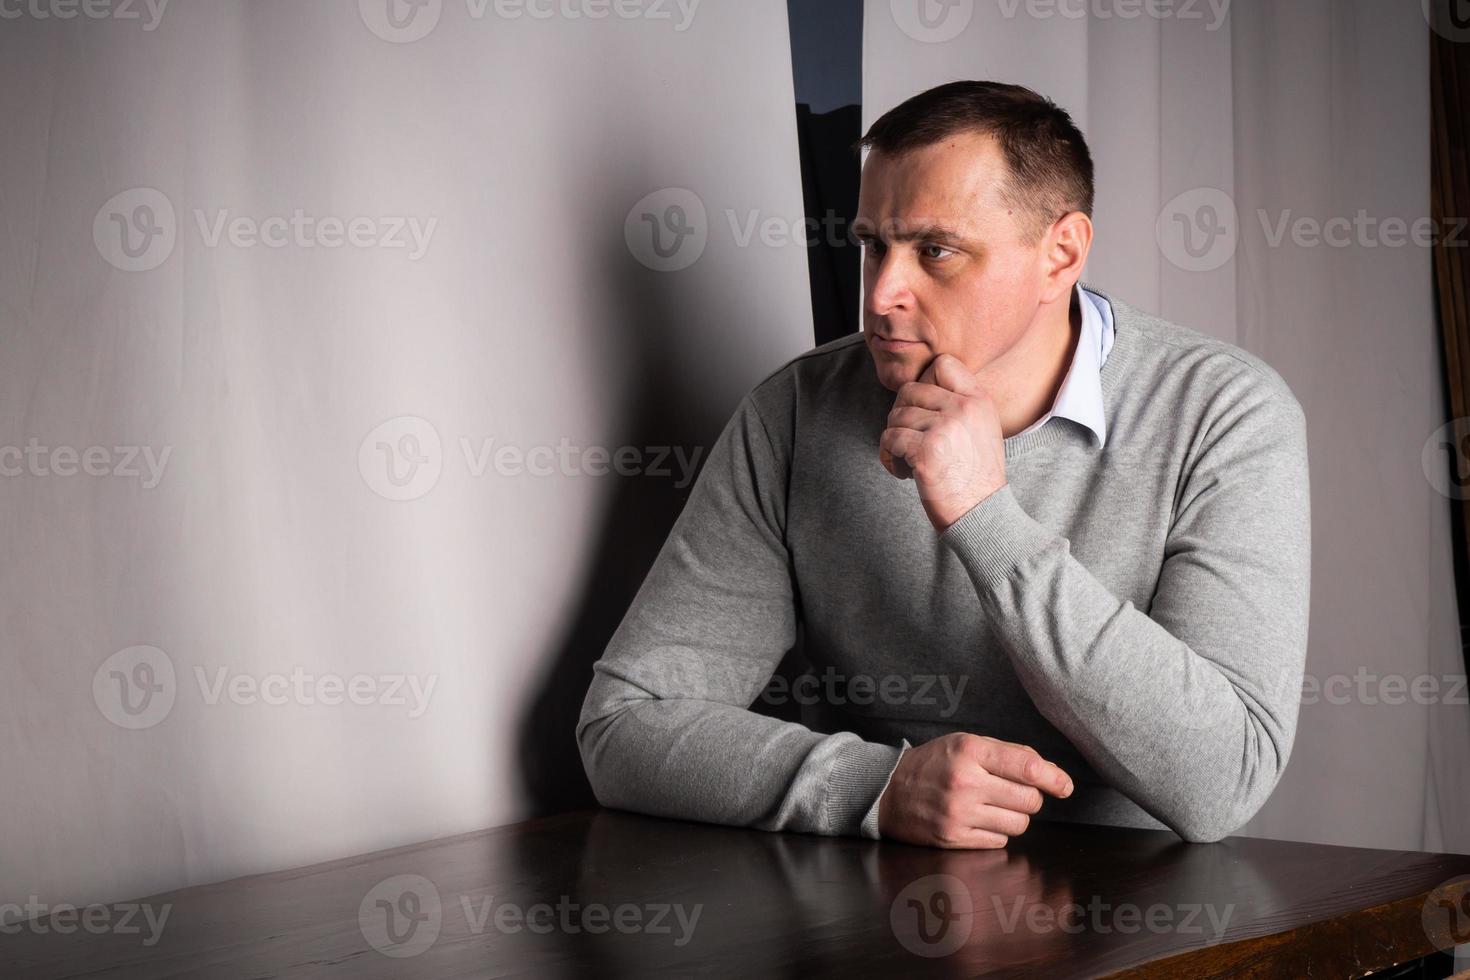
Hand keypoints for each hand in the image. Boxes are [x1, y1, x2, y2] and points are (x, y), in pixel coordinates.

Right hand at [876, 733, 1073, 848]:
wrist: (887, 792)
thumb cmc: (932, 764)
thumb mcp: (964, 744)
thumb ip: (1006, 753)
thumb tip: (1048, 772)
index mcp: (969, 752)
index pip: (1027, 768)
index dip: (1054, 778)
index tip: (1065, 786)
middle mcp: (965, 783)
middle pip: (1029, 800)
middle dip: (1028, 797)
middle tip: (1010, 791)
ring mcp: (959, 814)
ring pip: (1019, 824)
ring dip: (1014, 816)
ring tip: (991, 805)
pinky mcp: (954, 838)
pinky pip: (999, 841)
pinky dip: (995, 832)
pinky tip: (976, 819)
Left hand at [879, 353, 1006, 531]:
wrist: (982, 514)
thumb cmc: (975, 476)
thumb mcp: (981, 429)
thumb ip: (958, 405)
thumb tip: (916, 390)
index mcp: (979, 400)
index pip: (943, 363)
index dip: (924, 382)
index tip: (923, 410)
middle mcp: (963, 408)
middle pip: (909, 390)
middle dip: (902, 416)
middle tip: (910, 440)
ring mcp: (945, 428)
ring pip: (896, 416)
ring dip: (895, 441)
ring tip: (910, 461)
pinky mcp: (926, 450)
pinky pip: (889, 439)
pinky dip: (889, 458)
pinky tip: (905, 473)